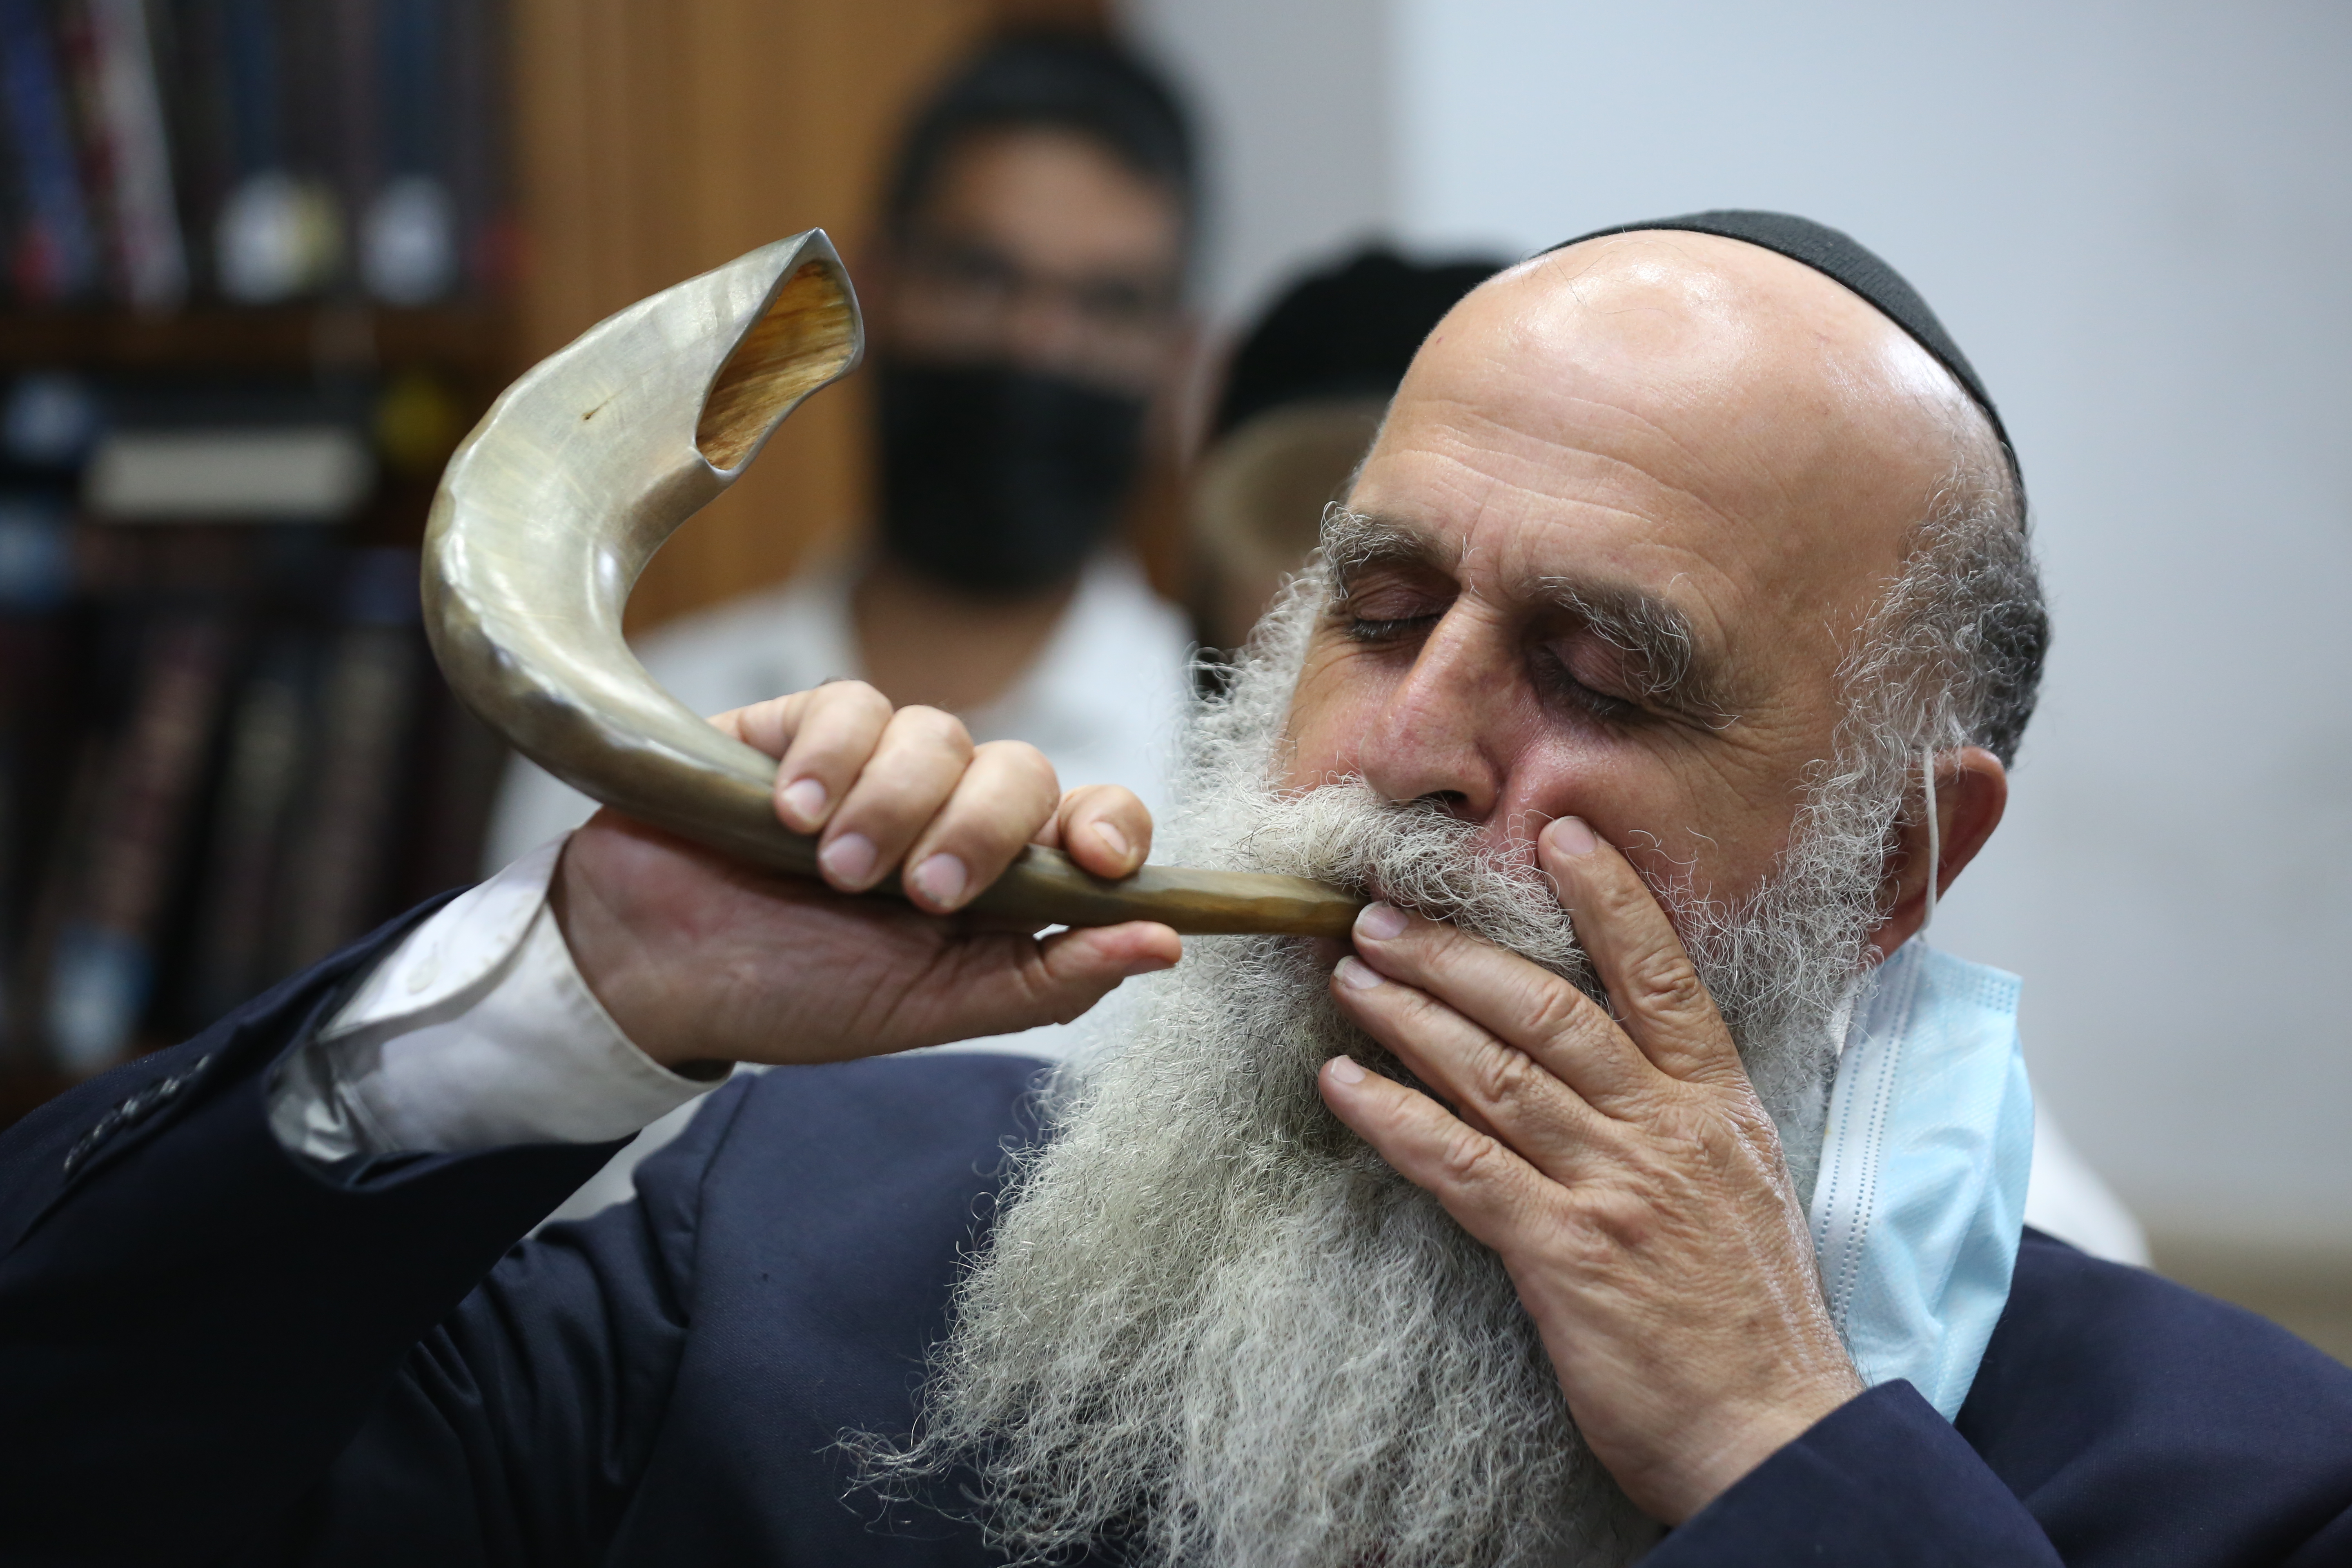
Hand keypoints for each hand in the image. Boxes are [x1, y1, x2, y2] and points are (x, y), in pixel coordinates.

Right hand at [551, 682, 1181, 1071]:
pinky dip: (831, 757)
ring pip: (939, 732)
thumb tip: (1166, 947)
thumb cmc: (792, 996)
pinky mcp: (802, 727)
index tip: (1095, 858)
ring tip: (832, 869)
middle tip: (917, 892)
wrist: (651, 973)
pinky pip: (852, 702)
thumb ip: (1047, 981)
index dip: (1110, 826)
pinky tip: (789, 811)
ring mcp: (878, 766)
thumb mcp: (928, 1011)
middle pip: (1021, 770)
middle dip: (980, 829)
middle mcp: (949, 812)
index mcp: (997, 880)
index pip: (1091, 822)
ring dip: (893, 805)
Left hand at [1315, 815, 1860, 1523]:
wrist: (1776, 1435)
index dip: (1608, 897)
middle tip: (1380, 912)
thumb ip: (1684, 1120)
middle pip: (1547, 1009)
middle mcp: (1665, 1129)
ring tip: (1347, 975)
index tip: (1557, 832)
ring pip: (1493, 1072)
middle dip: (1454, 952)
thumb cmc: (1754, 1321)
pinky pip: (1459, 1166)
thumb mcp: (1742, 1189)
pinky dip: (1393, 1118)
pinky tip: (1343, 1085)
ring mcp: (1612, 1187)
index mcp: (1717, 1107)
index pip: (1660, 974)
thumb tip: (1627, 1069)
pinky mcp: (1562, 1254)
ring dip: (1409, 1016)